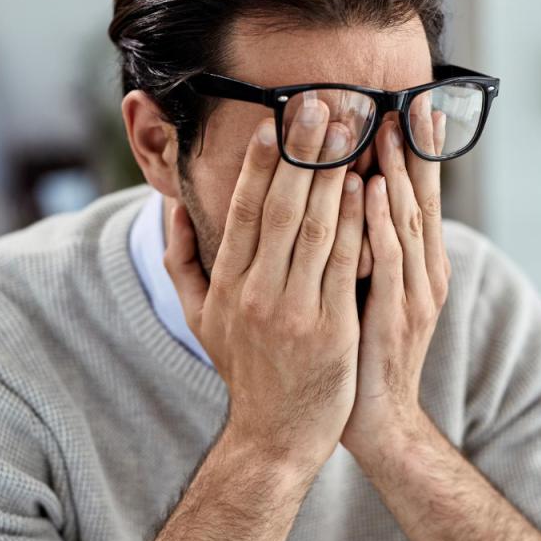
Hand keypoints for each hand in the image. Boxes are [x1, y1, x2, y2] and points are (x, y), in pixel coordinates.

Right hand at [164, 109, 365, 469]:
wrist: (276, 436)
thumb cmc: (243, 370)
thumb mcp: (199, 319)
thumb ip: (181, 261)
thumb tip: (171, 208)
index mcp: (226, 286)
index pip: (244, 212)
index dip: (259, 164)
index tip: (274, 121)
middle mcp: (256, 294)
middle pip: (281, 209)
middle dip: (302, 152)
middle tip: (321, 104)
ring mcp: (294, 312)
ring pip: (316, 228)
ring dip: (334, 174)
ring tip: (350, 130)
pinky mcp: (332, 328)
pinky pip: (346, 264)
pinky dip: (357, 222)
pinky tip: (369, 186)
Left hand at [341, 100, 450, 455]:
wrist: (377, 418)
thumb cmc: (363, 351)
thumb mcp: (369, 291)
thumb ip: (365, 247)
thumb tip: (346, 199)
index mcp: (419, 264)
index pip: (418, 196)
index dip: (416, 152)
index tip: (411, 105)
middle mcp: (425, 272)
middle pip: (421, 198)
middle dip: (414, 148)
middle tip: (407, 99)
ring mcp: (415, 293)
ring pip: (406, 221)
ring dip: (396, 171)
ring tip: (387, 125)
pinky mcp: (396, 315)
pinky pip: (388, 259)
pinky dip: (379, 221)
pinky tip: (369, 188)